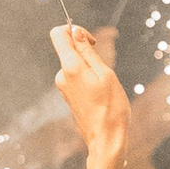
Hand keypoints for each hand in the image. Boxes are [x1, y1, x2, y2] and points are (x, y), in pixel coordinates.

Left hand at [52, 22, 131, 158]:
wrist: (106, 139)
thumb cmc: (111, 107)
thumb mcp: (105, 74)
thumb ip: (88, 51)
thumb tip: (75, 32)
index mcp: (70, 67)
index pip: (58, 34)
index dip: (74, 30)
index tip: (92, 41)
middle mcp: (62, 76)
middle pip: (68, 48)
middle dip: (86, 50)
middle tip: (104, 69)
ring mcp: (63, 87)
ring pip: (74, 64)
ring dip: (90, 67)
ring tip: (104, 86)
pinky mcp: (68, 95)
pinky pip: (76, 77)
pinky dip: (88, 78)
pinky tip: (100, 93)